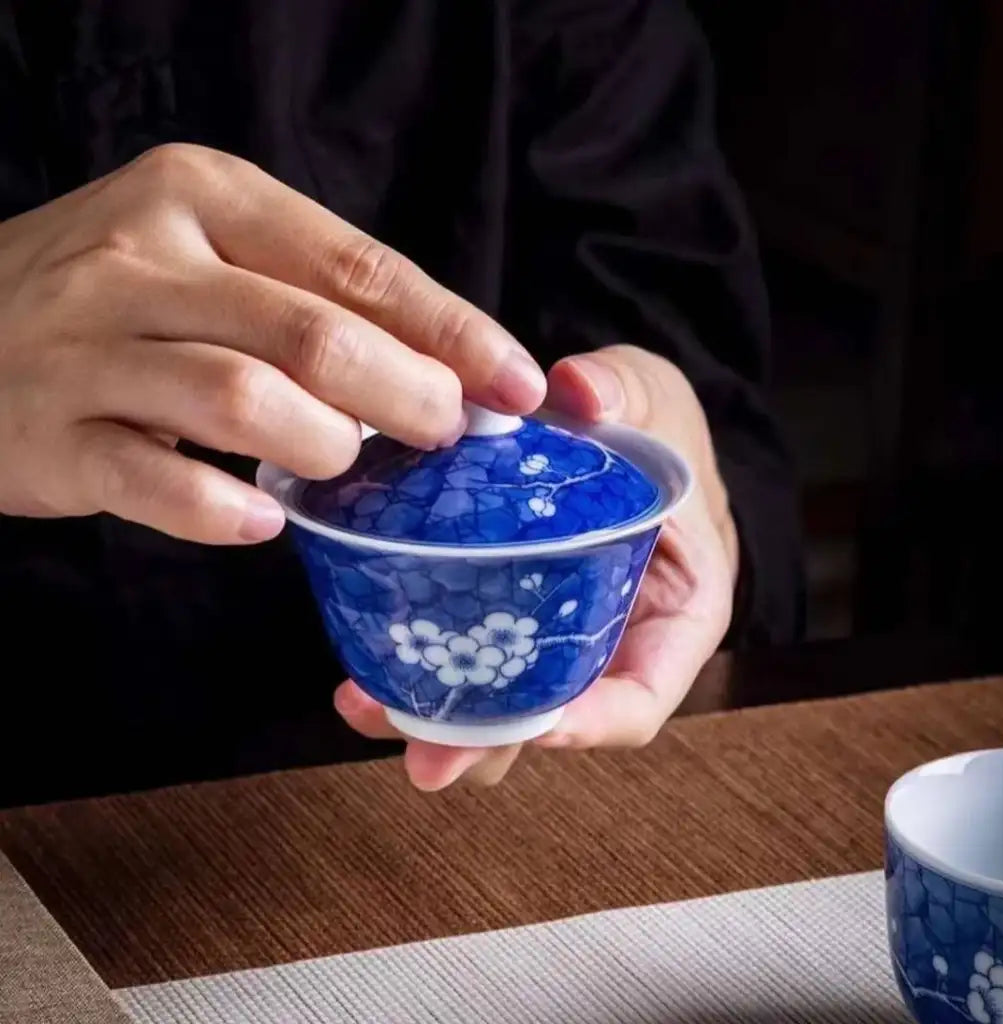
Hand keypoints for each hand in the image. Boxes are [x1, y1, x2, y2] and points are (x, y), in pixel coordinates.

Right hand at [0, 144, 543, 542]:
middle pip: (314, 334)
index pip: (359, 267)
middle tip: (448, 437)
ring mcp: (90, 349)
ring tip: (350, 472)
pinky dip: (222, 509)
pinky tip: (264, 523)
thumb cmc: (115, 300)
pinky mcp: (52, 435)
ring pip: (242, 401)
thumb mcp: (208, 254)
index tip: (518, 385)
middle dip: (408, 396)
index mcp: (204, 199)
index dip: (453, 332)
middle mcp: (144, 260)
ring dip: (323, 448)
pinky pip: (155, 480)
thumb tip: (444, 367)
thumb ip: (310, 296)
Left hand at [335, 344, 736, 788]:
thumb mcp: (651, 395)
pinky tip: (363, 658)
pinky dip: (420, 661)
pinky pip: (467, 650)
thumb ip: (622, 391)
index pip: (643, 695)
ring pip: (502, 702)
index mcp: (675, 611)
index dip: (594, 721)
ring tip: (368, 709)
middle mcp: (612, 641)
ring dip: (439, 718)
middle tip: (425, 759)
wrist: (618, 427)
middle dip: (490, 744)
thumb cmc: (654, 425)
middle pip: (556, 718)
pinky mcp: (503, 613)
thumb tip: (578, 392)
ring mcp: (553, 634)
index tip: (540, 724)